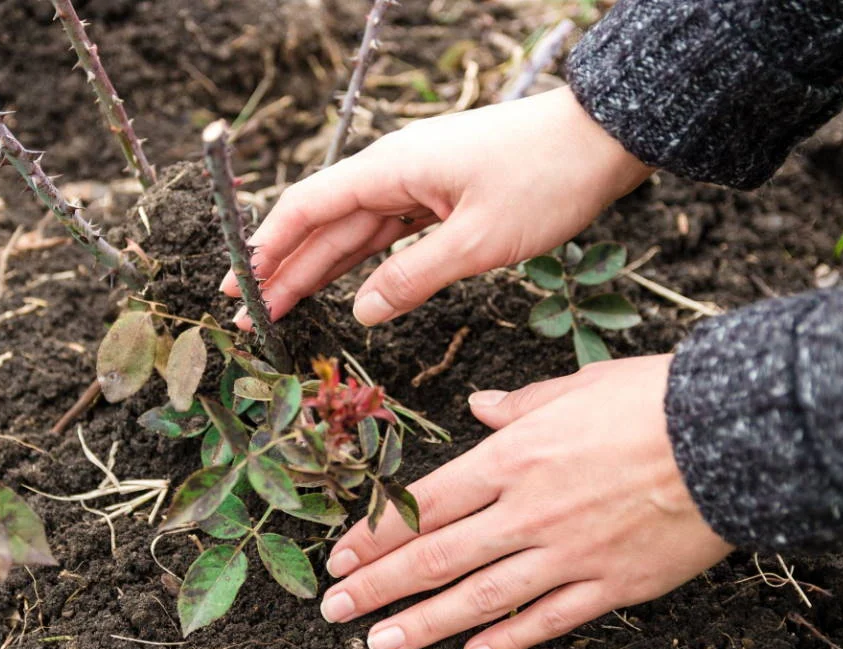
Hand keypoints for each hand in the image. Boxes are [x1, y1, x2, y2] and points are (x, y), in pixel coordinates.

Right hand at [220, 87, 652, 327]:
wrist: (605, 140)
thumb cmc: (547, 180)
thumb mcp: (478, 241)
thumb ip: (412, 279)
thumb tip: (361, 312)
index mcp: (391, 169)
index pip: (308, 207)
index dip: (267, 245)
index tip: (237, 284)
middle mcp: (395, 172)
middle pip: (324, 224)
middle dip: (284, 269)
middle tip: (250, 315)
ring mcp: (418, 184)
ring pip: (354, 233)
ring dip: (317, 271)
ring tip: (281, 309)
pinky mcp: (441, 197)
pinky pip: (388, 235)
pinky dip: (363, 264)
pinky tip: (345, 290)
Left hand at [319, 355, 733, 648]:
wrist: (731, 436)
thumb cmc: (650, 401)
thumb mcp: (573, 387)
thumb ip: (516, 406)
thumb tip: (477, 406)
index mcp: (511, 459)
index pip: (423, 505)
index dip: (375, 536)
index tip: (340, 557)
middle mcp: (528, 512)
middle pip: (436, 556)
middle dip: (378, 587)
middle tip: (335, 610)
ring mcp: (568, 554)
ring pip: (480, 599)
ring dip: (423, 624)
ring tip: (379, 644)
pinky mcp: (611, 584)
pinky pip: (548, 620)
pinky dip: (507, 642)